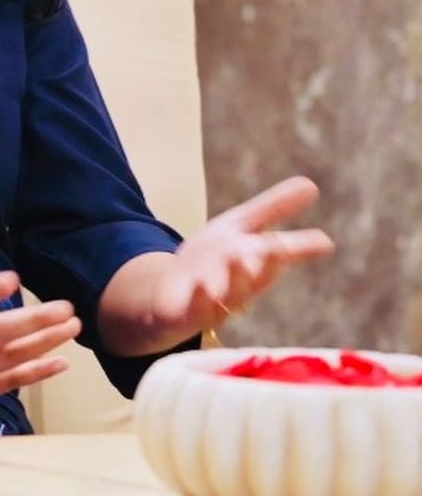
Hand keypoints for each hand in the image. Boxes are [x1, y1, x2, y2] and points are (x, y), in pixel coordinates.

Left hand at [151, 175, 334, 337]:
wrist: (169, 297)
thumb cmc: (213, 261)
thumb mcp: (240, 228)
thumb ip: (274, 210)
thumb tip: (312, 185)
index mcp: (254, 260)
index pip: (278, 252)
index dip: (299, 247)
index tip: (325, 242)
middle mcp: (238, 283)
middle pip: (256, 273)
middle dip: (266, 262)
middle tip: (277, 249)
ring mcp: (212, 299)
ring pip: (228, 292)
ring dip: (234, 277)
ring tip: (238, 258)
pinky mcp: (184, 310)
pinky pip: (191, 306)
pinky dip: (197, 296)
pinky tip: (199, 284)